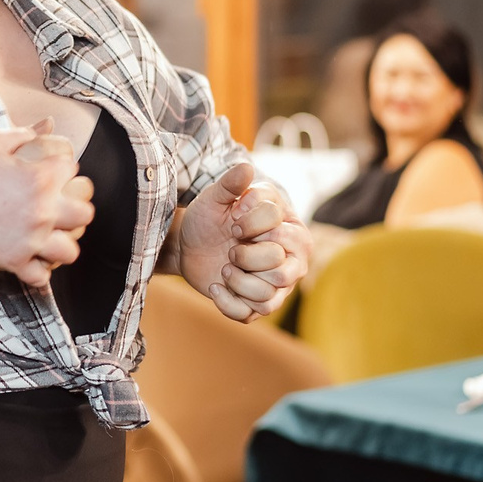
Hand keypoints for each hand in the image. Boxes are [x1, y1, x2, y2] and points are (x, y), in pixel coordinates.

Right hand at [0, 122, 94, 286]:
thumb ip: (24, 133)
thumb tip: (48, 124)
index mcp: (40, 178)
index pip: (74, 170)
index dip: (64, 168)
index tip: (54, 172)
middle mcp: (42, 211)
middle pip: (85, 214)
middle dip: (76, 208)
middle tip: (62, 207)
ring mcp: (31, 240)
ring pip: (71, 251)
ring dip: (64, 243)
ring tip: (53, 237)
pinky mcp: (16, 262)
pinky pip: (41, 275)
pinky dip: (40, 270)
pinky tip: (34, 259)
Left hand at [173, 162, 310, 321]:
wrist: (190, 246)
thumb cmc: (210, 219)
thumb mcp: (214, 199)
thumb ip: (230, 184)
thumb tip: (245, 168)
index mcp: (290, 227)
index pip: (279, 229)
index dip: (250, 225)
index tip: (234, 221)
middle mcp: (293, 258)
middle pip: (279, 269)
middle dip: (245, 258)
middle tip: (231, 249)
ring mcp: (279, 285)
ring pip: (267, 295)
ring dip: (236, 282)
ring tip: (225, 269)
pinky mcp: (259, 305)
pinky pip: (250, 313)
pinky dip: (227, 302)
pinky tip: (215, 286)